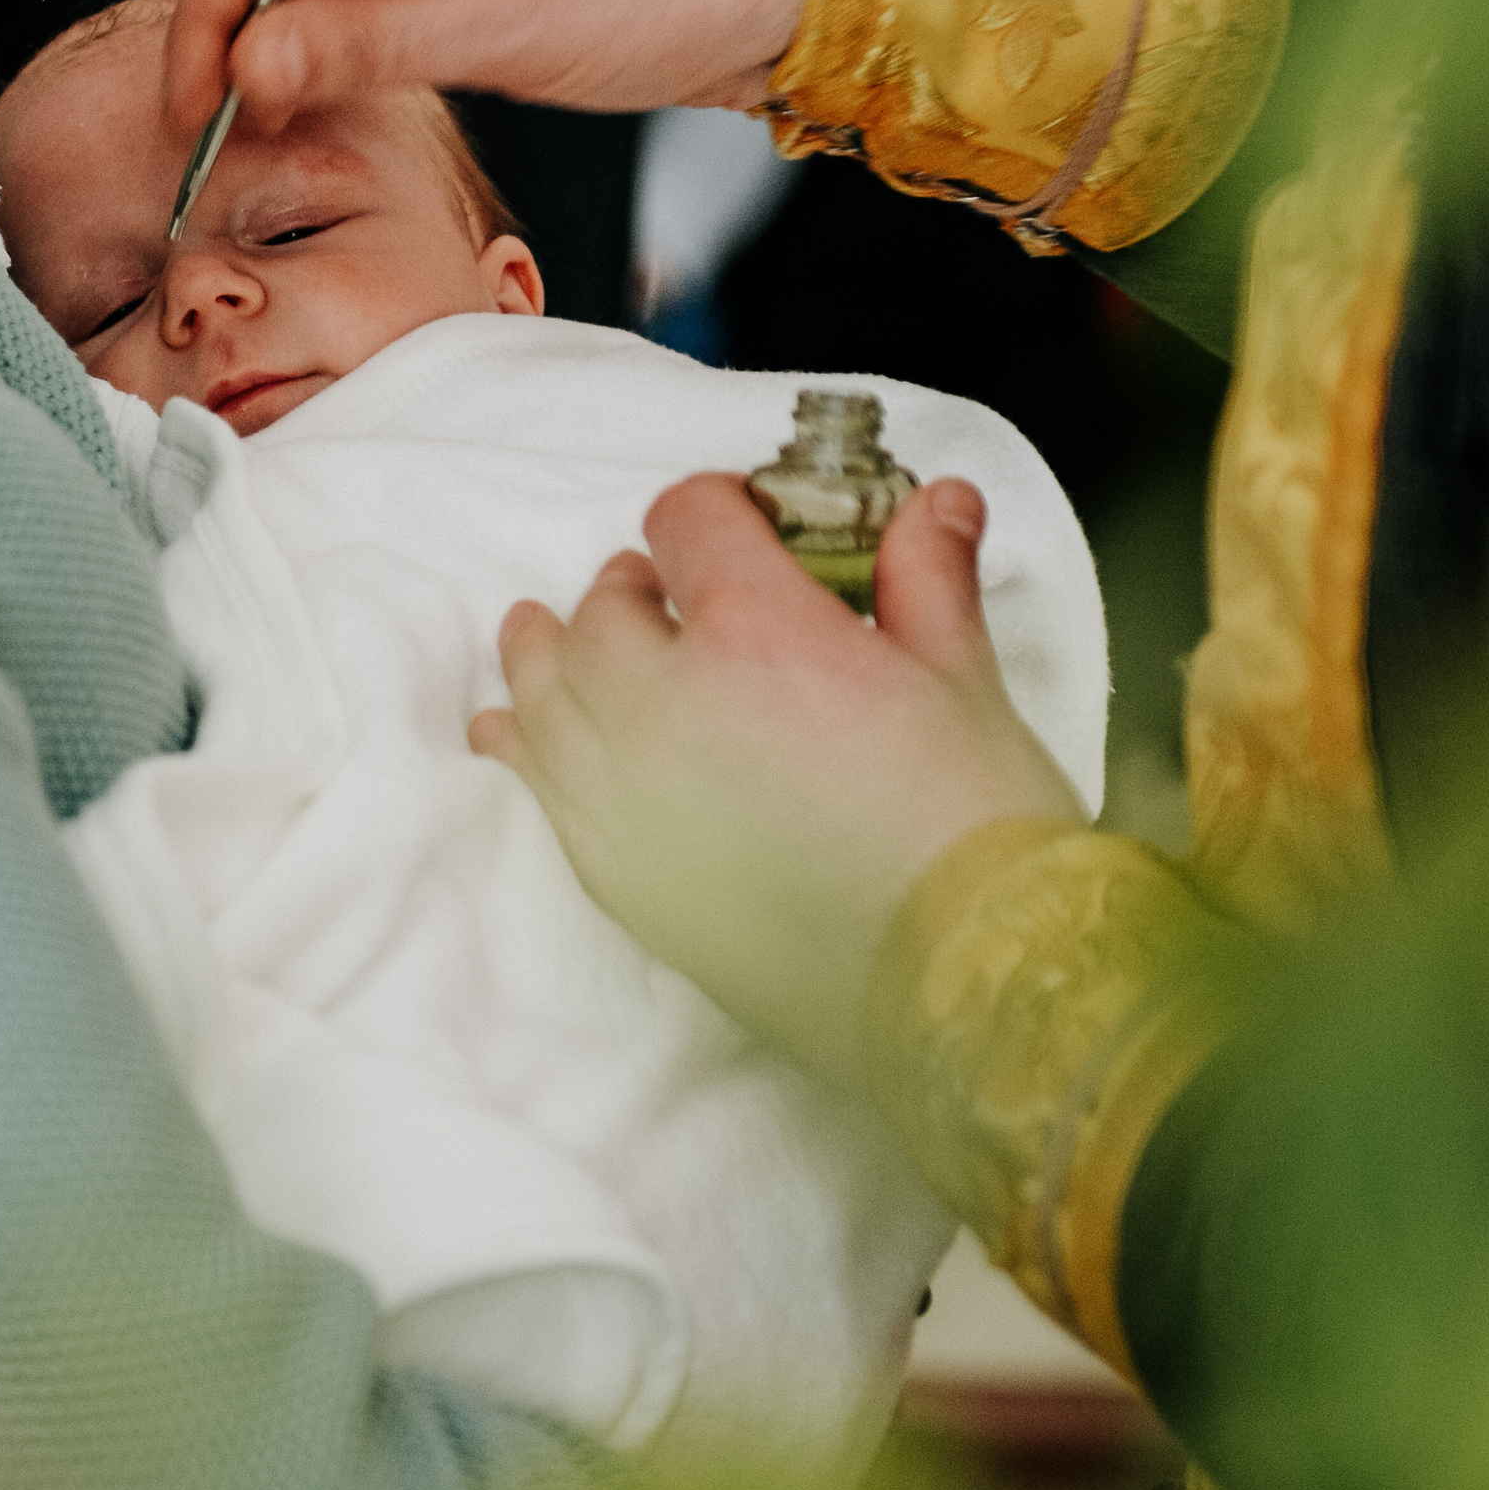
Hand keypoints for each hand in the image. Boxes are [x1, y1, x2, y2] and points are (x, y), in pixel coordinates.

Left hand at [473, 477, 1082, 1089]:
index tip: (738, 523)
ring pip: (547, 694)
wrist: (964, 985)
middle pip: (603, 612)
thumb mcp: (964, 682)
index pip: (689, 523)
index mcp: (758, 634)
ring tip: (540, 632)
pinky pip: (543, 791)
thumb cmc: (976, 835)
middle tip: (657, 593)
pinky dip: (526, 750)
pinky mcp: (622, 877)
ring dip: (548, 655)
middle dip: (631, 589)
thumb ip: (927, 582)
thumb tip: (938, 504)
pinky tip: (512, 735)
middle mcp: (668, 705)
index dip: (713, 509)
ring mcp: (630, 797)